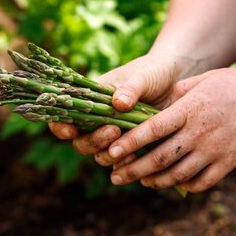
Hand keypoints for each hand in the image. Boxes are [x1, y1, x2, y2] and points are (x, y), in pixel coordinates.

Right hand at [48, 54, 178, 163]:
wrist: (175, 81)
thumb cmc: (151, 72)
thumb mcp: (141, 76)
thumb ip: (130, 89)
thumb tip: (118, 103)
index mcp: (90, 99)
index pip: (64, 116)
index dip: (61, 127)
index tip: (71, 130)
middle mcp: (97, 120)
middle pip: (81, 142)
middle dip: (93, 141)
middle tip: (113, 131)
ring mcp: (113, 135)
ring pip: (99, 155)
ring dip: (108, 153)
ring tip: (128, 144)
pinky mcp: (130, 146)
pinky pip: (122, 161)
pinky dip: (126, 163)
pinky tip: (137, 158)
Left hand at [108, 66, 235, 192]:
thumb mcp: (206, 80)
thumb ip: (180, 92)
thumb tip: (160, 103)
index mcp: (189, 109)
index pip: (152, 128)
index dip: (130, 142)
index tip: (112, 153)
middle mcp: (199, 132)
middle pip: (160, 156)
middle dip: (134, 169)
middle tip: (115, 176)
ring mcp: (216, 149)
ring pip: (179, 173)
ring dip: (156, 180)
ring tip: (142, 181)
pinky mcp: (231, 161)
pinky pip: (204, 181)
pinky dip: (186, 185)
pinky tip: (175, 183)